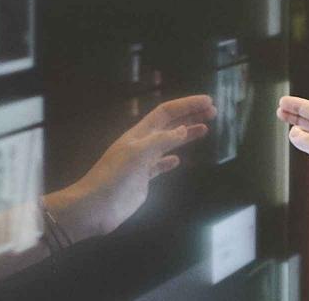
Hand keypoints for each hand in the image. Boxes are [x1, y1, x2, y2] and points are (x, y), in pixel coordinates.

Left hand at [45, 95, 215, 240]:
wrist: (95, 207)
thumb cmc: (114, 178)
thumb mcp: (138, 154)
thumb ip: (161, 141)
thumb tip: (183, 129)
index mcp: (139, 134)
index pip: (166, 112)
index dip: (187, 105)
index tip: (208, 101)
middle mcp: (142, 144)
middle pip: (170, 124)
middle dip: (190, 115)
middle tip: (213, 112)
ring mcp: (142, 162)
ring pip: (168, 143)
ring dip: (186, 135)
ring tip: (204, 129)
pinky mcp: (142, 179)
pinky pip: (160, 165)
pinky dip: (170, 160)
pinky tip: (178, 160)